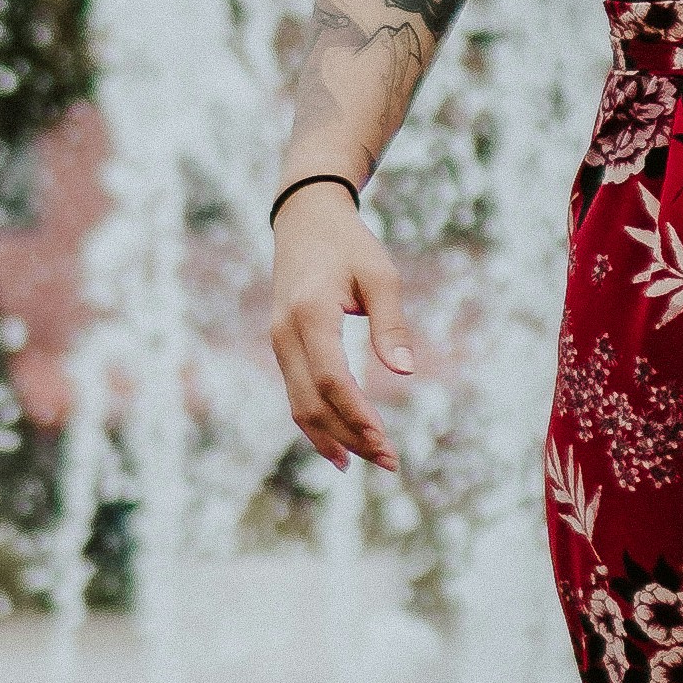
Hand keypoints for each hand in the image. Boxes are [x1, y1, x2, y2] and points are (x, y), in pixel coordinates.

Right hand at [269, 185, 413, 471]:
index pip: (332, 378)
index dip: (356, 415)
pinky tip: (339, 446)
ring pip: (299, 404)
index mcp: (309, 314)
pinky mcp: (282, 347)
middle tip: (388, 462)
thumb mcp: (380, 275)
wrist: (305, 220)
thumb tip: (404, 372)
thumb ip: (390, 324)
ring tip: (367, 462)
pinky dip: (316, 422)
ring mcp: (278, 342)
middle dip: (349, 436)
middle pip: (312, 401)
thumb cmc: (349, 245)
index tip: (384, 441)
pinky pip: (296, 394)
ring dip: (331, 437)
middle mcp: (285, 334)